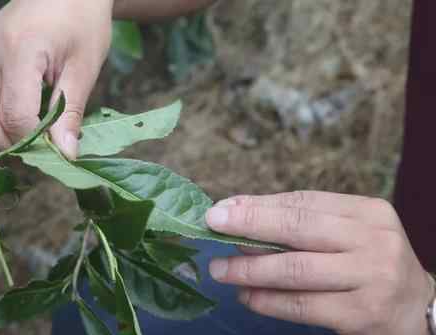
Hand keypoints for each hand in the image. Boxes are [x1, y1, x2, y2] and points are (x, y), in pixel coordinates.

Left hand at [206, 191, 434, 334]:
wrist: (418, 310)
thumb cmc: (369, 265)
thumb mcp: (346, 235)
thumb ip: (297, 221)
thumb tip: (236, 208)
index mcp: (367, 212)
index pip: (303, 202)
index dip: (258, 205)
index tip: (222, 207)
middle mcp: (373, 240)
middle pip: (298, 228)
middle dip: (249, 225)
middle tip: (212, 225)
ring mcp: (371, 278)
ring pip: (295, 269)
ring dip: (249, 269)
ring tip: (220, 269)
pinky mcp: (361, 314)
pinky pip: (302, 305)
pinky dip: (267, 301)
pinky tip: (246, 296)